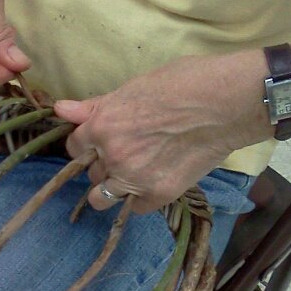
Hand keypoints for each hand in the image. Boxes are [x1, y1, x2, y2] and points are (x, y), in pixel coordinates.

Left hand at [56, 52, 271, 213]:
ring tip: (132, 175)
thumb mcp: (135, 87)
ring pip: (101, 198)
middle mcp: (111, 156)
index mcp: (102, 125)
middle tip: (129, 152)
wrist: (231, 102)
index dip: (87, 143)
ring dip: (112, 188)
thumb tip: (60, 109)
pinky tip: (155, 182)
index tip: (101, 141)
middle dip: (103, 164)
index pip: (74, 146)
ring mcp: (133, 178)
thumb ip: (96, 105)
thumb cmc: (186, 83)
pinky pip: (134, 208)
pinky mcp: (157, 195)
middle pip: (90, 172)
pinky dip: (141, 198)